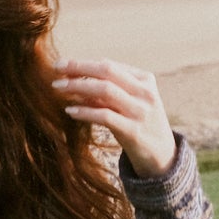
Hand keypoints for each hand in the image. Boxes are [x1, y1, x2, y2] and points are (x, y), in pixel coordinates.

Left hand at [48, 56, 176, 177]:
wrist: (162, 155)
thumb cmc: (139, 124)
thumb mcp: (130, 102)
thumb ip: (109, 90)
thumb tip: (75, 78)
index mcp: (144, 80)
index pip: (109, 65)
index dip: (83, 64)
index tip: (62, 65)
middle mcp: (144, 92)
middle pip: (107, 71)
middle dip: (79, 67)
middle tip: (56, 69)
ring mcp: (140, 111)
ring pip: (105, 90)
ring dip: (78, 86)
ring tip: (58, 88)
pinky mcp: (133, 131)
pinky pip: (105, 116)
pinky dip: (85, 111)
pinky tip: (70, 111)